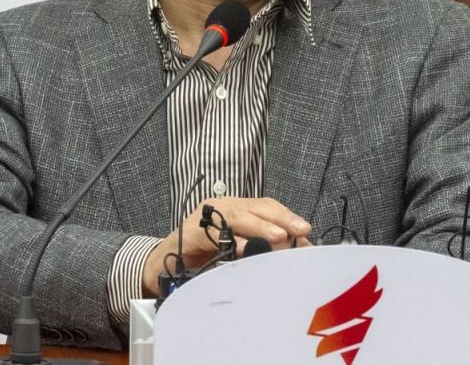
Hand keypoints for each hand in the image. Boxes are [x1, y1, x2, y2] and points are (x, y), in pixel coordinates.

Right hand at [141, 196, 310, 296]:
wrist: (164, 263)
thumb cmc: (204, 255)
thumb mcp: (238, 249)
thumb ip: (262, 246)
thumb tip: (295, 250)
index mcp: (237, 208)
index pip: (267, 206)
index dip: (287, 217)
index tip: (306, 230)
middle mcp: (224, 206)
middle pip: (257, 207)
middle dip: (281, 218)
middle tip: (300, 231)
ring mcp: (207, 216)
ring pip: (239, 217)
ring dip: (261, 228)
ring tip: (279, 237)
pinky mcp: (192, 232)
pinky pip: (215, 234)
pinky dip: (231, 241)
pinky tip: (245, 249)